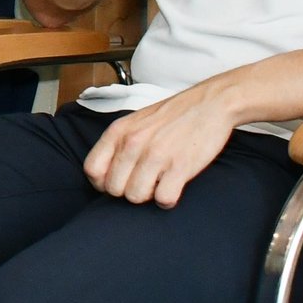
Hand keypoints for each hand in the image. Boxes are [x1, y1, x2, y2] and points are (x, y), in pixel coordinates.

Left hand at [82, 80, 241, 206]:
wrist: (210, 103)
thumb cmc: (172, 115)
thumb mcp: (135, 122)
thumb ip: (118, 144)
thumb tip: (105, 174)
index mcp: (119, 131)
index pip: (92, 169)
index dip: (102, 183)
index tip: (117, 182)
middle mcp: (133, 143)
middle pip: (114, 188)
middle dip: (128, 190)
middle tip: (144, 182)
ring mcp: (156, 155)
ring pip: (135, 197)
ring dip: (148, 196)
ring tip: (159, 182)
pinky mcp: (180, 166)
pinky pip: (163, 199)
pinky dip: (168, 199)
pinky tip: (173, 187)